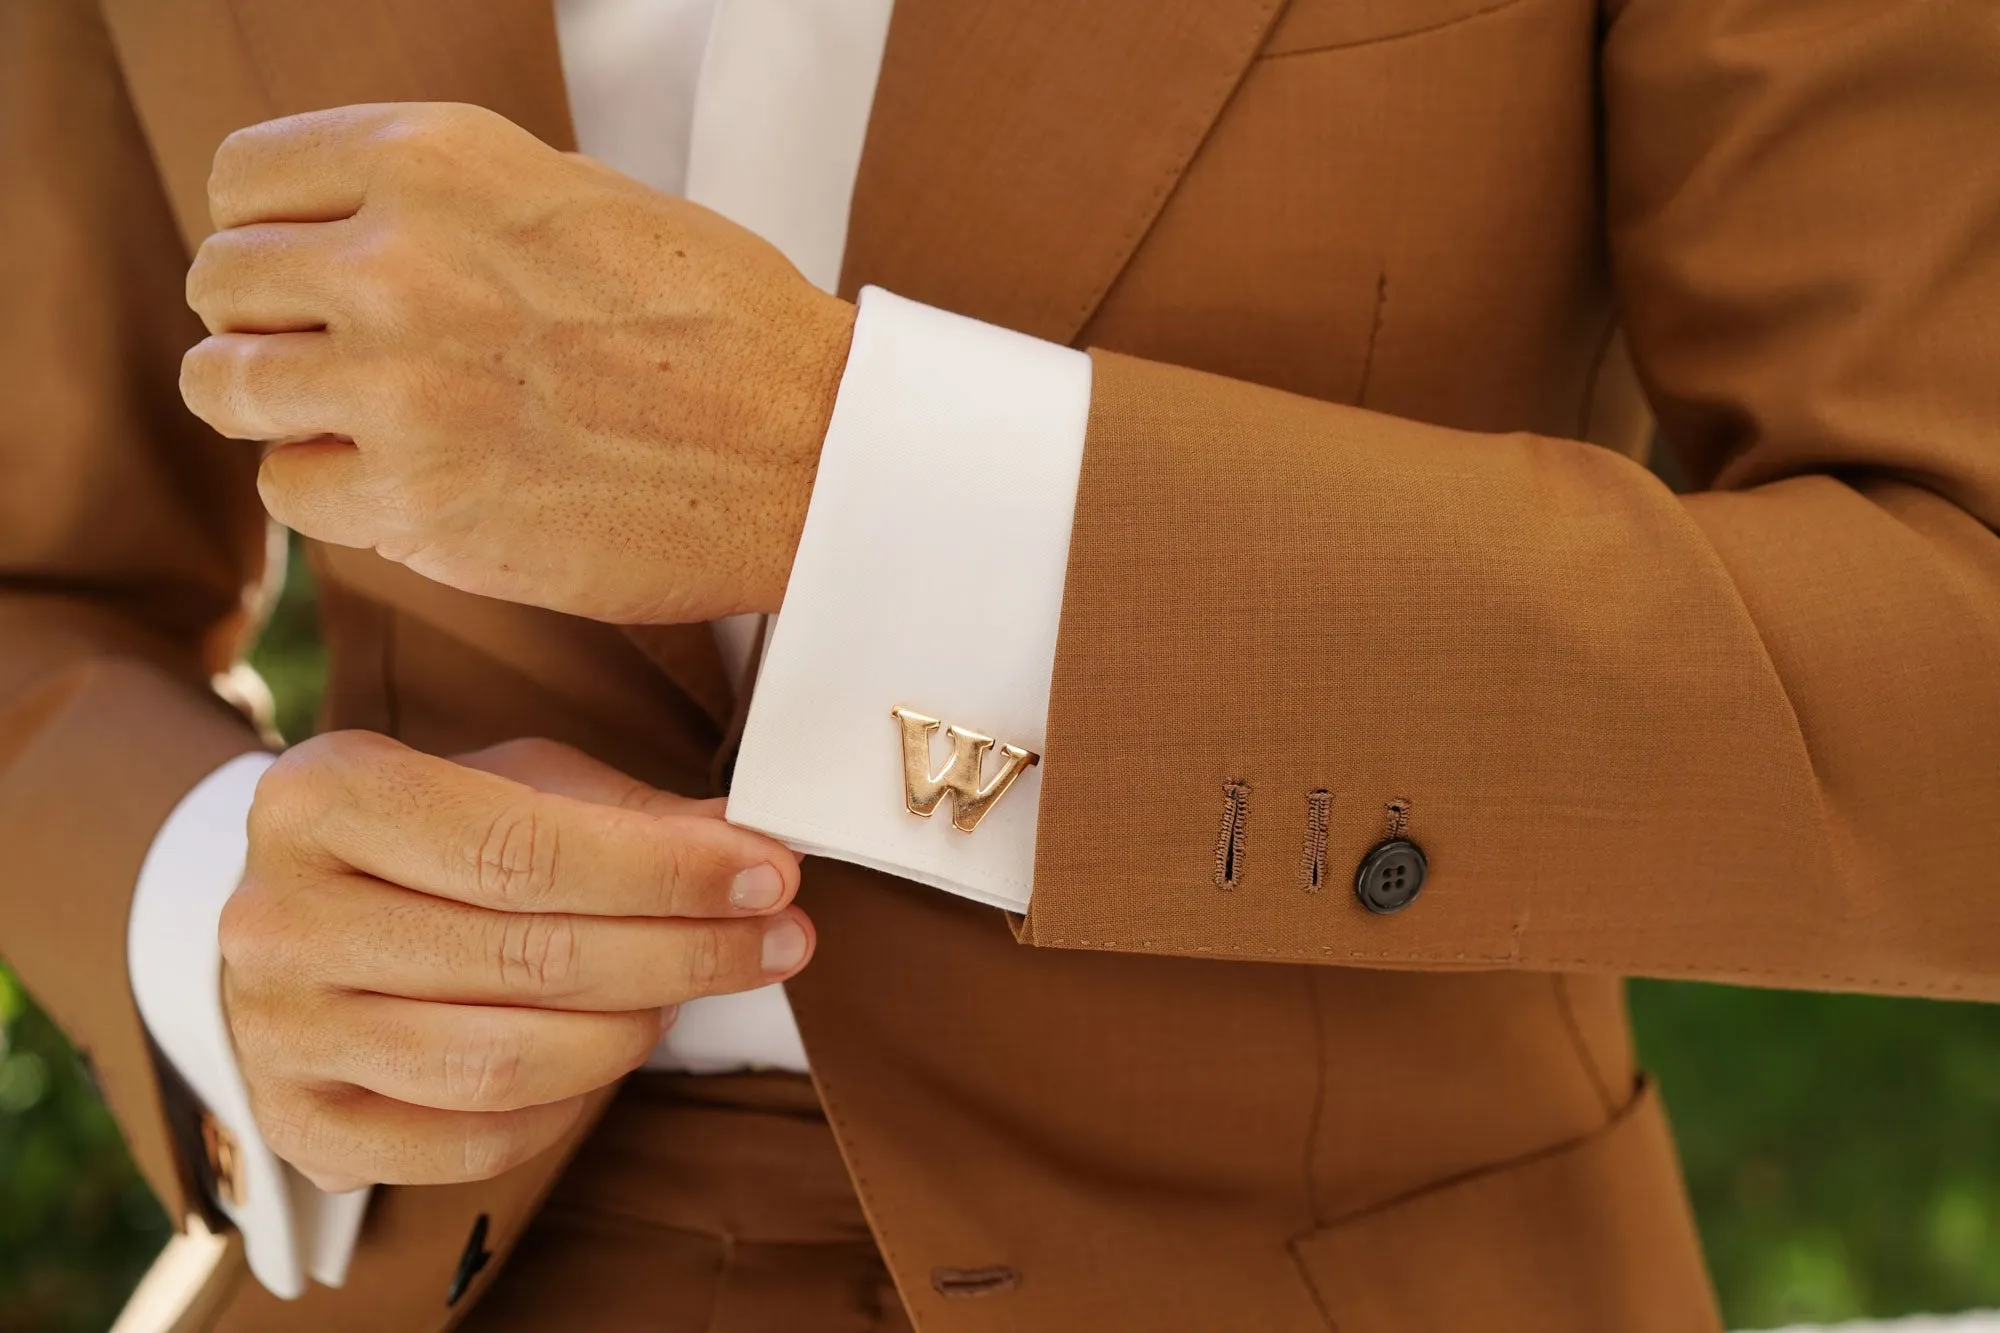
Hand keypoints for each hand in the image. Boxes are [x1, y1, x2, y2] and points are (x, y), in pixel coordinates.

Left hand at [179, 102, 854, 623]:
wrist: (813, 451)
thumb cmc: (721, 323)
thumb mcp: (578, 196)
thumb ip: (446, 201)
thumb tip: (343, 232)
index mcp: (439, 159)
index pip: (243, 181)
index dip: (267, 232)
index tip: (304, 274)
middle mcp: (399, 261)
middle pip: (219, 283)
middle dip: (265, 322)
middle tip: (332, 357)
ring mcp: (399, 389)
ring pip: (226, 387)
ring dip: (277, 408)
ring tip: (352, 422)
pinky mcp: (418, 505)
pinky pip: (290, 492)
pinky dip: (334, 491)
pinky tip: (406, 483)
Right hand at [219, 732, 812, 1190]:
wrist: (294, 913)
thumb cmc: (427, 835)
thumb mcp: (512, 783)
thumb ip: (626, 814)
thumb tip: (753, 848)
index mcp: (324, 797)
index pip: (523, 850)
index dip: (665, 874)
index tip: (771, 877)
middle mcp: (278, 917)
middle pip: (527, 958)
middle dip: (684, 953)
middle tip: (780, 939)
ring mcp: (279, 1032)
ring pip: (506, 1061)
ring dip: (635, 1031)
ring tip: (688, 993)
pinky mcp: (302, 1127)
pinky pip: (472, 1142)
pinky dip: (568, 1107)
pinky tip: (612, 1053)